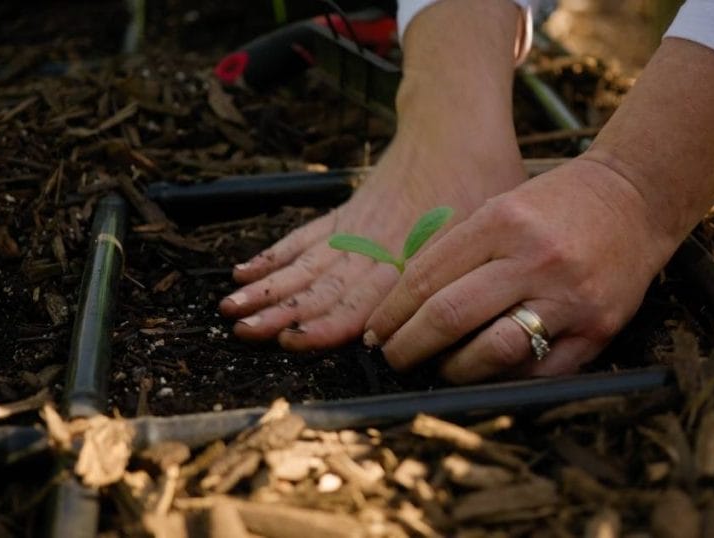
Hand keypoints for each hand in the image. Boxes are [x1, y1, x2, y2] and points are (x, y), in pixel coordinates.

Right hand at [219, 133, 524, 350]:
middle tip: (242, 331)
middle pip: (320, 285)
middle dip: (279, 312)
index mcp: (407, 257)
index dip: (324, 324)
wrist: (454, 129)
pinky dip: (275, 255)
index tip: (293, 341)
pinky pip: (304, 237)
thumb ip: (456, 283)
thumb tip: (447, 334)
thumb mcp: (483, 238)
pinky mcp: (346, 214)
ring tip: (231, 307)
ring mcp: (354, 229)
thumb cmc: (479, 184)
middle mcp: (373, 246)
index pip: (359, 301)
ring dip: (267, 287)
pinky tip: (248, 269)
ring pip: (304, 264)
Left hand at [364, 157, 679, 382]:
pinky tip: (488, 373)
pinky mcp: (598, 327)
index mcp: (501, 222)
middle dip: (409, 346)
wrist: (635, 199)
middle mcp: (533, 259)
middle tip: (394, 357)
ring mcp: (568, 296)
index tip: (376, 331)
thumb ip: (457, 251)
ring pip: (492, 351)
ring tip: (440, 369)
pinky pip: (540, 370)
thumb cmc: (557, 205)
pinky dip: (505, 377)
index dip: (392, 312)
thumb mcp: (500, 208)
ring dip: (454, 369)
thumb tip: (405, 306)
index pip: (426, 277)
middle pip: (449, 316)